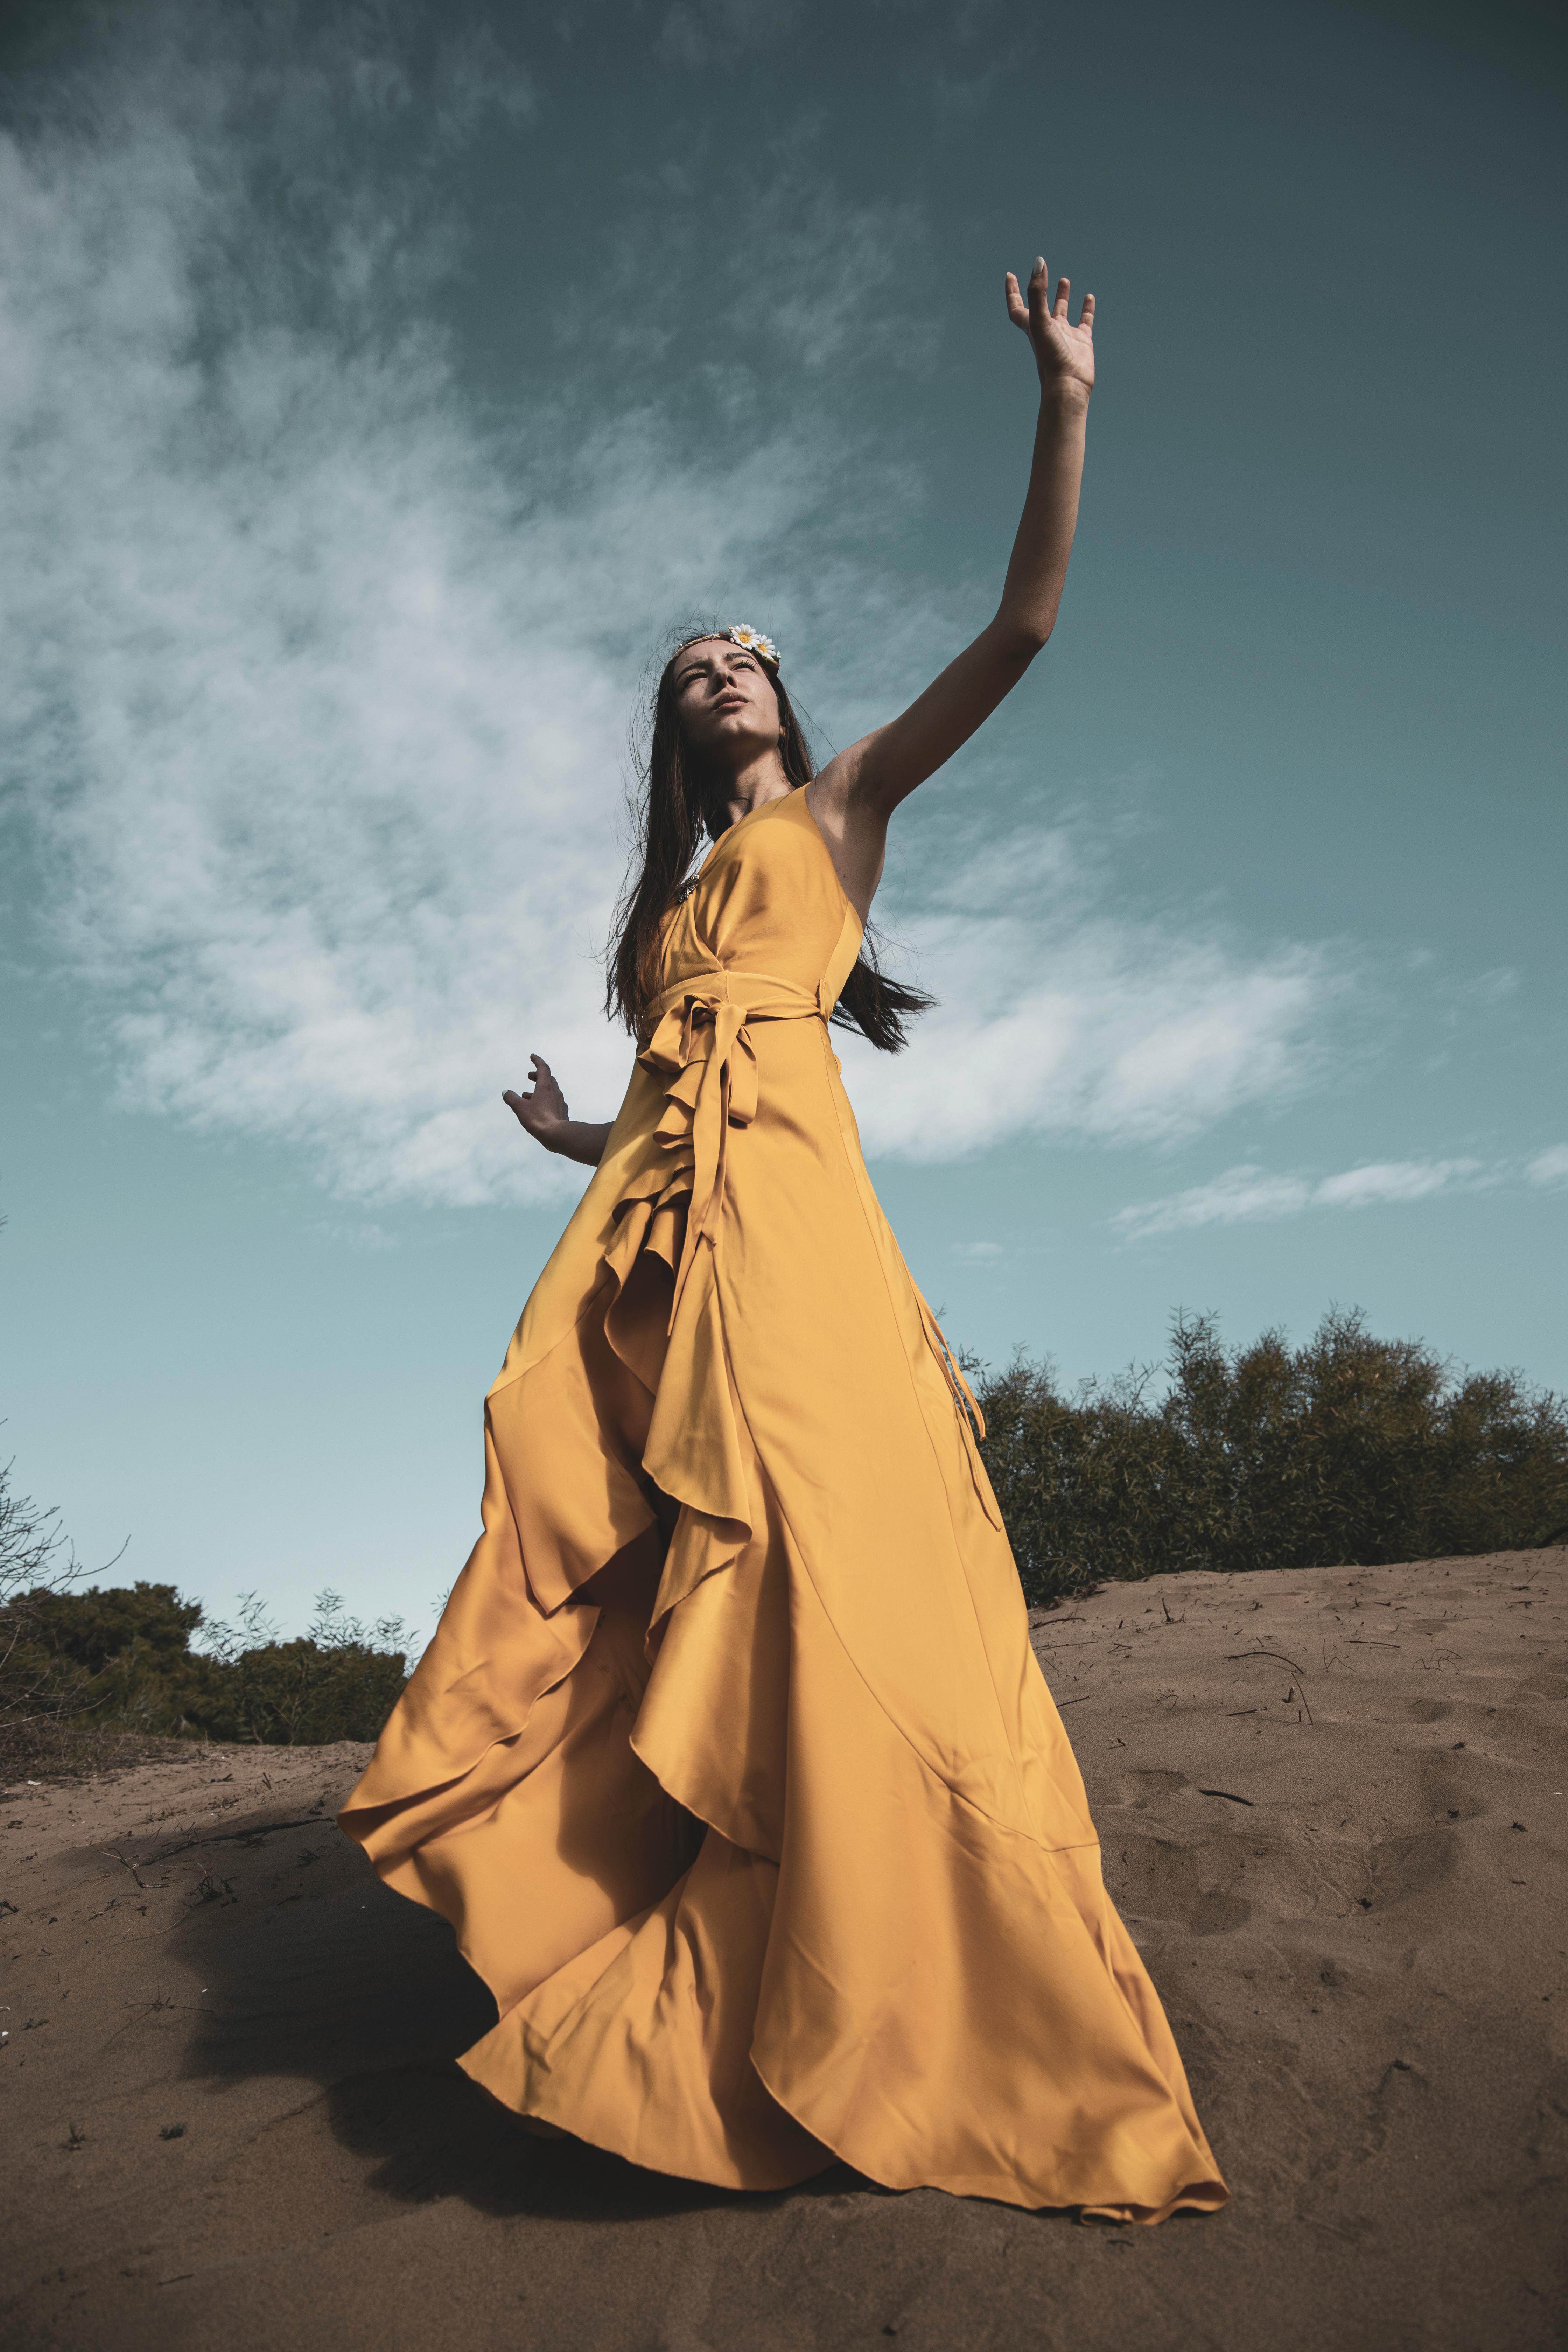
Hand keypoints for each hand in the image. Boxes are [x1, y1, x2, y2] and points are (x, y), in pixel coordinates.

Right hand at [503, 1054, 569, 1151]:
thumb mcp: (520, 1108)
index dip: (537, 1061)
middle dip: (538, 1075)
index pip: (543, 1068)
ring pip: (550, 1092)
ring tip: (526, 1096)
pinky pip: (553, 1103)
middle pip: (548, 1079)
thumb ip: (511, 1098)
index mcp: (546, 1087)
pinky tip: (538, 1109)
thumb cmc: (538, 1119)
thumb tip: (505, 1092)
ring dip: (539, 1090)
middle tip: (529, 1076)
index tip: (532, 1056)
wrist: (557, 1136)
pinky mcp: (562, 1114)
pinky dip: (544, 1101)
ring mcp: (560, 1103)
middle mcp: (555, 1093)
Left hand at [1006, 257, 1094, 398]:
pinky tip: (1089, 297)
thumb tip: (1038, 262)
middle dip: (1040, 289)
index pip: (1018, 306)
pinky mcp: (1082, 342)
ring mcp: (1064, 336)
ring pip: (1062, 312)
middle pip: (1040, 306)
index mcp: (1032, 326)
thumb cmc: (1050, 356)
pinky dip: (1086, 309)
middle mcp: (1047, 330)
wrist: (1068, 384)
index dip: (1012, 291)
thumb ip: (1037, 292)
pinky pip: (1084, 321)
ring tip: (1063, 280)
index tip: (1010, 275)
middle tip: (1043, 271)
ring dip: (1061, 297)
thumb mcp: (1040, 320)